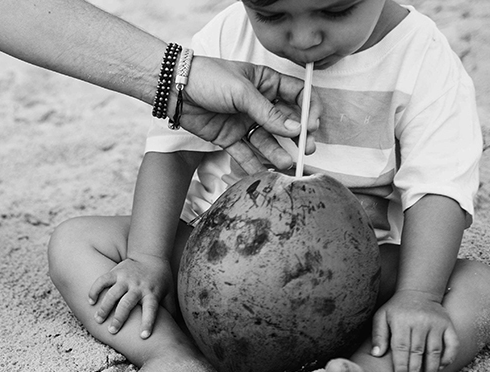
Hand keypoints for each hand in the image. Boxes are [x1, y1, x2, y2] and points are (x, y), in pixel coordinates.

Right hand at [88, 257, 174, 338]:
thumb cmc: (161, 278)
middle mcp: (138, 287)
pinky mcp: (116, 272)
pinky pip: (103, 280)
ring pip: (113, 294)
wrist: (151, 254)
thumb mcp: (169, 292)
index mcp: (152, 293)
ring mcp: (125, 278)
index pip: (151, 310)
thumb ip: (170, 309)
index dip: (148, 323)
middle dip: (119, 318)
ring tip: (98, 320)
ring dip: (105, 307)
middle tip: (112, 332)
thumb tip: (177, 328)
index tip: (143, 336)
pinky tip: (90, 301)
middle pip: (127, 304)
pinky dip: (95, 290)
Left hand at [179, 56, 320, 173]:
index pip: (297, 94)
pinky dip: (254, 163)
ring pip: (266, 140)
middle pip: (285, 122)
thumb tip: (295, 129)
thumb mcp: (242, 92)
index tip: (313, 124)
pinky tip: (265, 173)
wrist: (176, 89)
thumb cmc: (209, 78)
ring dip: (277, 152)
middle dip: (297, 136)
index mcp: (266, 82)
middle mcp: (258, 103)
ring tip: (286, 163)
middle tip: (307, 149)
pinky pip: (244, 152)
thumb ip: (268, 112)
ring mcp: (244, 121)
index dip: (308, 109)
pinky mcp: (228, 137)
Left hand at [370, 290, 457, 371]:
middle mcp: (420, 322)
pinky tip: (442, 368)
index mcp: (402, 321)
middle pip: (418, 351)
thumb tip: (376, 354)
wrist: (419, 291)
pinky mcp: (448, 324)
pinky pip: (452, 343)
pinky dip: (448, 356)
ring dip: (431, 369)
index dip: (401, 364)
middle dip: (415, 370)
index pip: (401, 347)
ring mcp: (436, 324)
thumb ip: (378, 335)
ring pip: (435, 350)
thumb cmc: (396, 308)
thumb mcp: (382, 316)